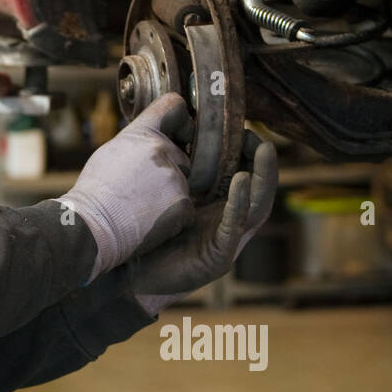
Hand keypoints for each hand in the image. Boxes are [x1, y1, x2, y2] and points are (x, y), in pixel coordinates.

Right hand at [60, 92, 194, 284]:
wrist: (91, 226)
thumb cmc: (94, 192)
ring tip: (141, 206)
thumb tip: (150, 140)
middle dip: (169, 170)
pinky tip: (149, 220)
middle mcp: (161, 150)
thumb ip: (136, 142)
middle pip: (181, 156)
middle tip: (141, 188)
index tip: (181, 133)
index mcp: (142, 134)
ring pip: (182, 184)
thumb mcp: (110, 153)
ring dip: (169, 195)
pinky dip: (172, 216)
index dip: (182, 119)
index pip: (174, 106)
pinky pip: (185, 207)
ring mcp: (175, 177)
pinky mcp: (183, 204)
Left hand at [126, 134, 278, 315]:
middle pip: (257, 189)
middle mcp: (225, 222)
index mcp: (214, 206)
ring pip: (256, 207)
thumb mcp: (161, 192)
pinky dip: (240, 204)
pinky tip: (241, 182)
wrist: (127, 274)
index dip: (248, 151)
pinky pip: (234, 227)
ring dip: (262, 177)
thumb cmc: (144, 231)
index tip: (243, 125)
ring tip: (264, 150)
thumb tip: (168, 118)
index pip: (243, 173)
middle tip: (261, 135)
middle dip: (263, 162)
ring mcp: (225, 241)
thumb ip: (170, 163)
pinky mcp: (218, 258)